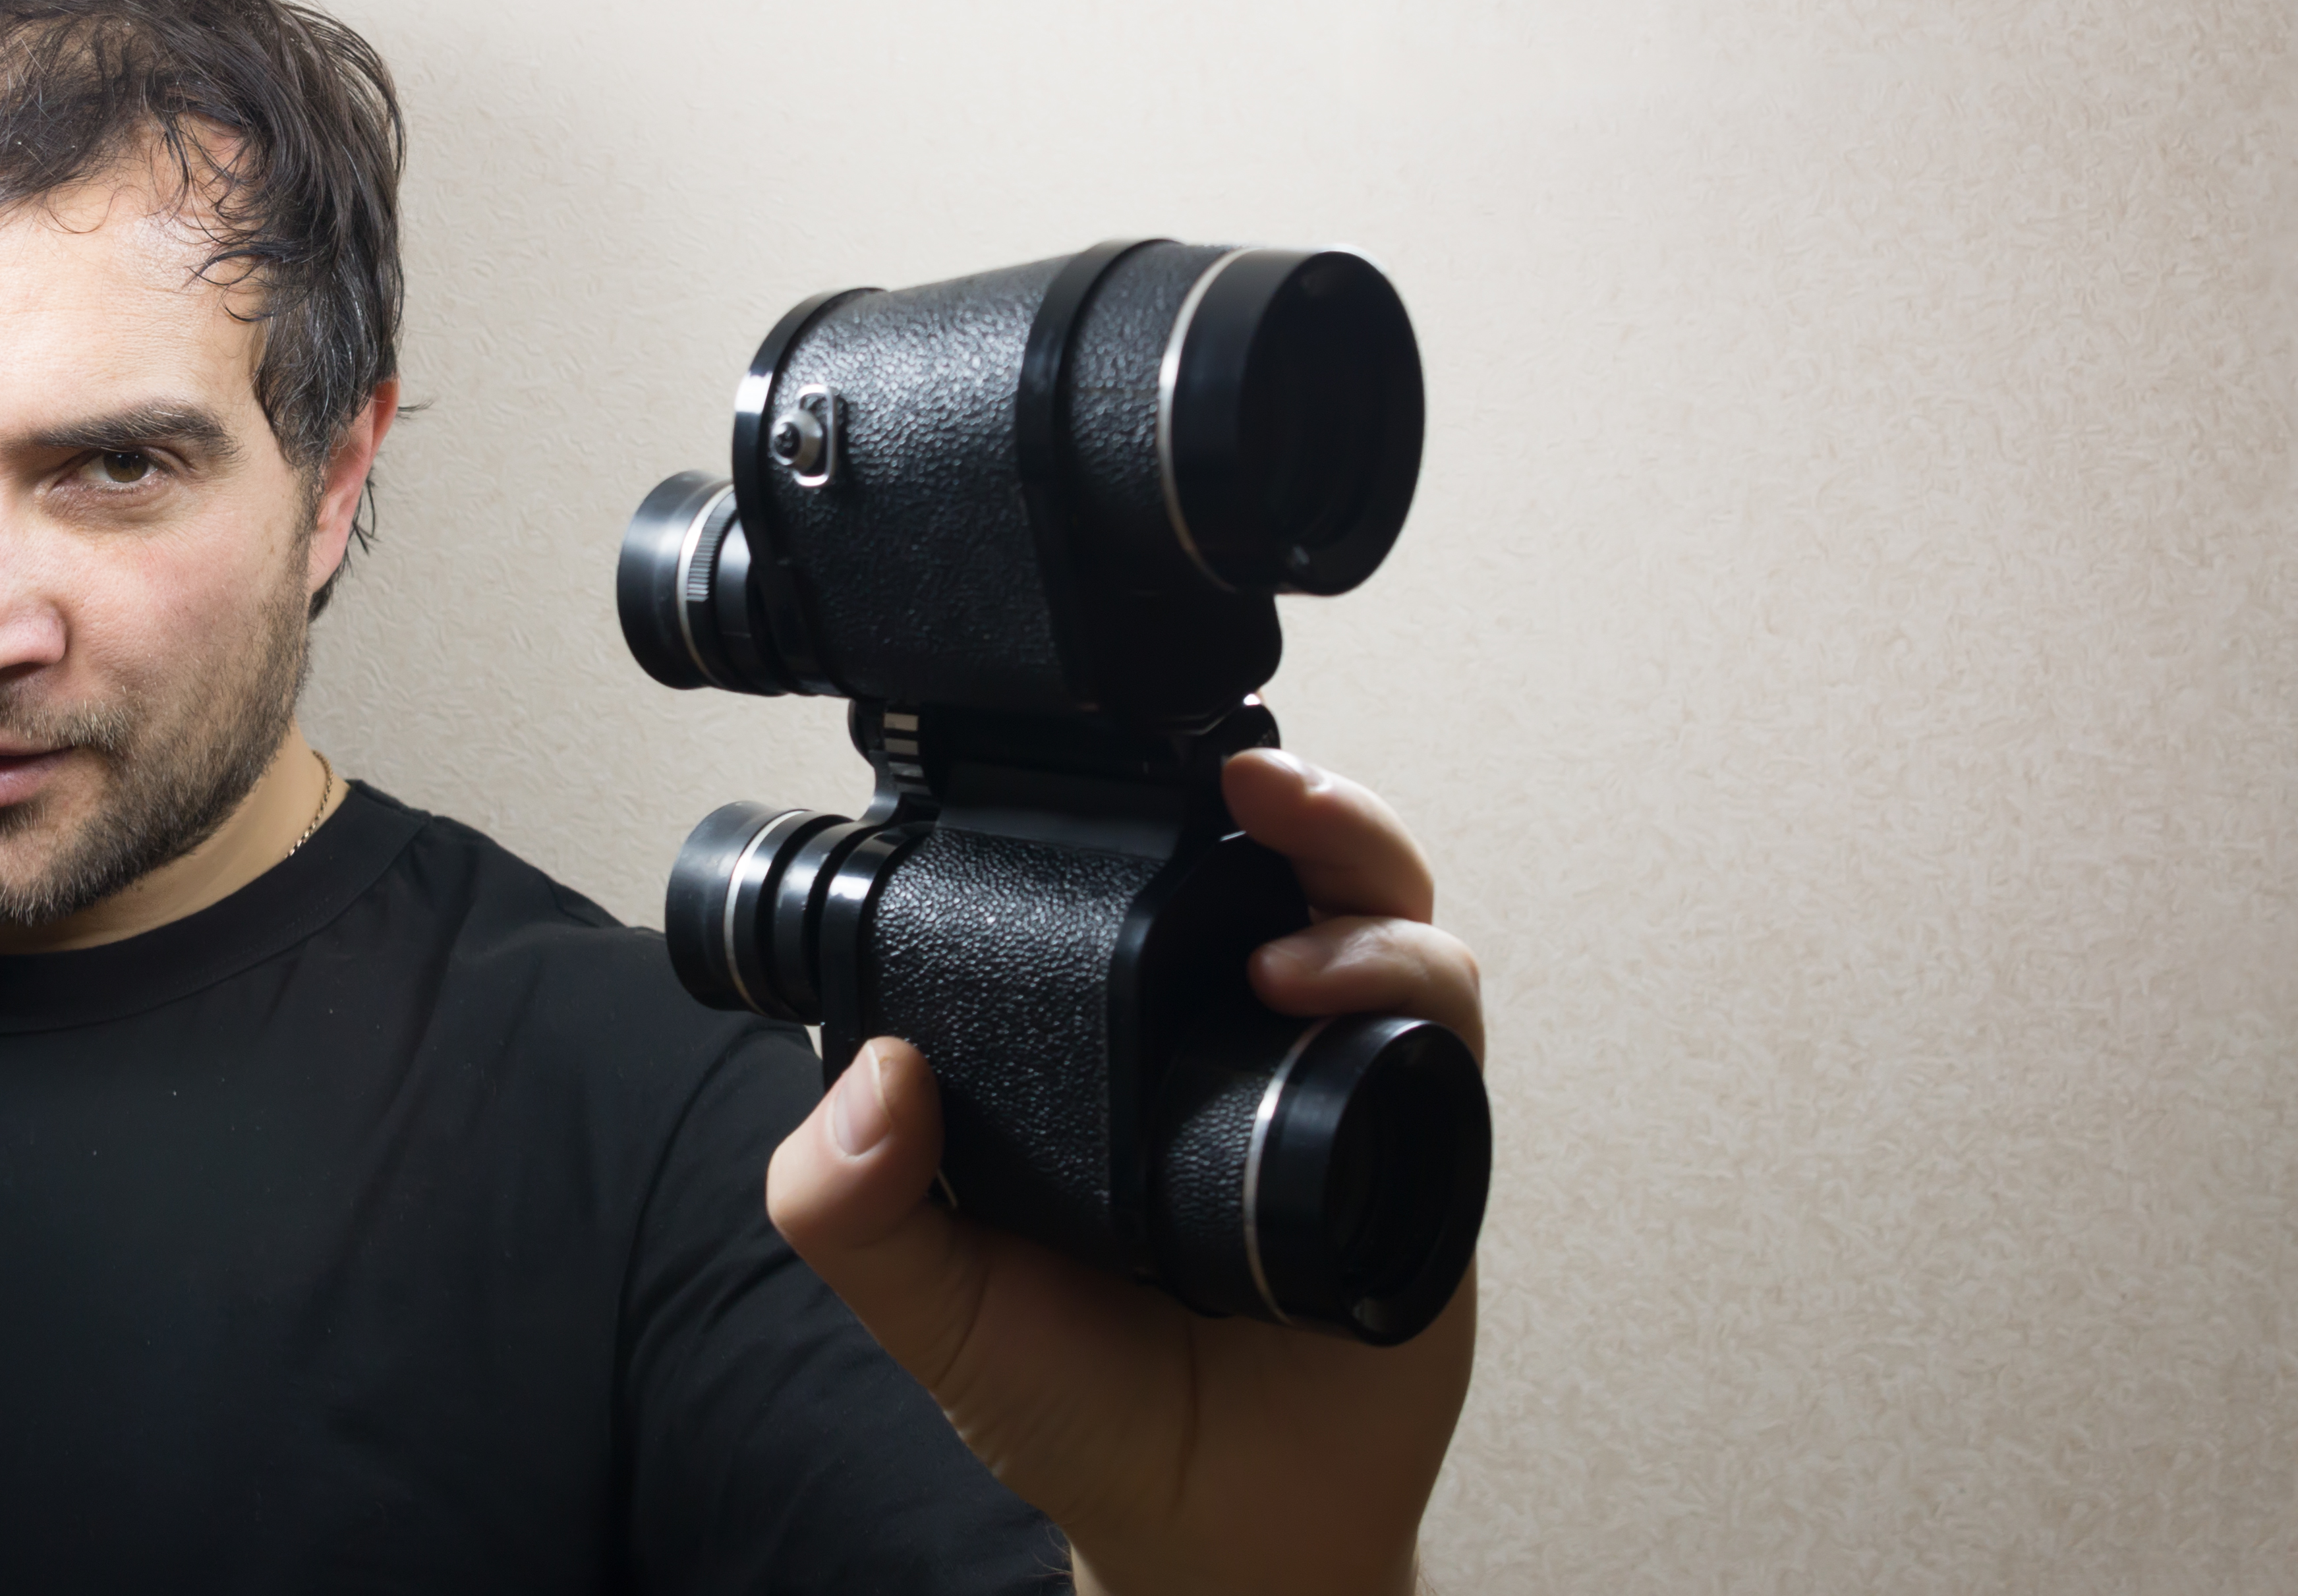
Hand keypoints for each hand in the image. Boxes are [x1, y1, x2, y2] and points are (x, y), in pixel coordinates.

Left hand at [766, 748, 1482, 1595]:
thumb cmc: (1077, 1406)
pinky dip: (1405, 980)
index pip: (1143, 882)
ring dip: (1353, 872)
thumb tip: (865, 1077)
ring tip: (1282, 935)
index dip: (1144, 814)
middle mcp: (1234, 1036)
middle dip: (1288, 793)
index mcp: (1117, 1041)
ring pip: (1379, 911)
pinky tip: (1323, 997)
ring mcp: (1333, 1074)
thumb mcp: (935, 1306)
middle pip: (1285, 859)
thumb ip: (855, 1206)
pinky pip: (1442, 1021)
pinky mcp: (1418, 1135)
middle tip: (1244, 776)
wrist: (1218, 1528)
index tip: (1107, 777)